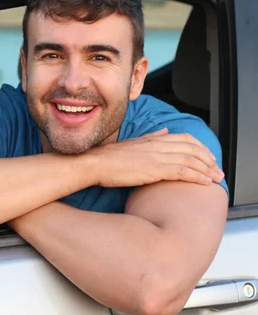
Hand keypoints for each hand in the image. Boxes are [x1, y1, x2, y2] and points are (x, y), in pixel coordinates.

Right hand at [87, 128, 223, 187]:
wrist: (96, 164)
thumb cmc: (109, 157)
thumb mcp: (133, 143)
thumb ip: (151, 137)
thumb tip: (163, 132)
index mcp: (153, 138)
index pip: (185, 139)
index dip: (201, 147)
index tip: (208, 157)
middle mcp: (158, 145)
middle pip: (193, 149)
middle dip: (209, 160)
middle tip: (217, 170)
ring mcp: (157, 157)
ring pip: (191, 160)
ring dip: (207, 170)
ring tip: (216, 178)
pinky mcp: (155, 170)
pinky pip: (183, 172)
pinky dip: (197, 177)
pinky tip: (204, 183)